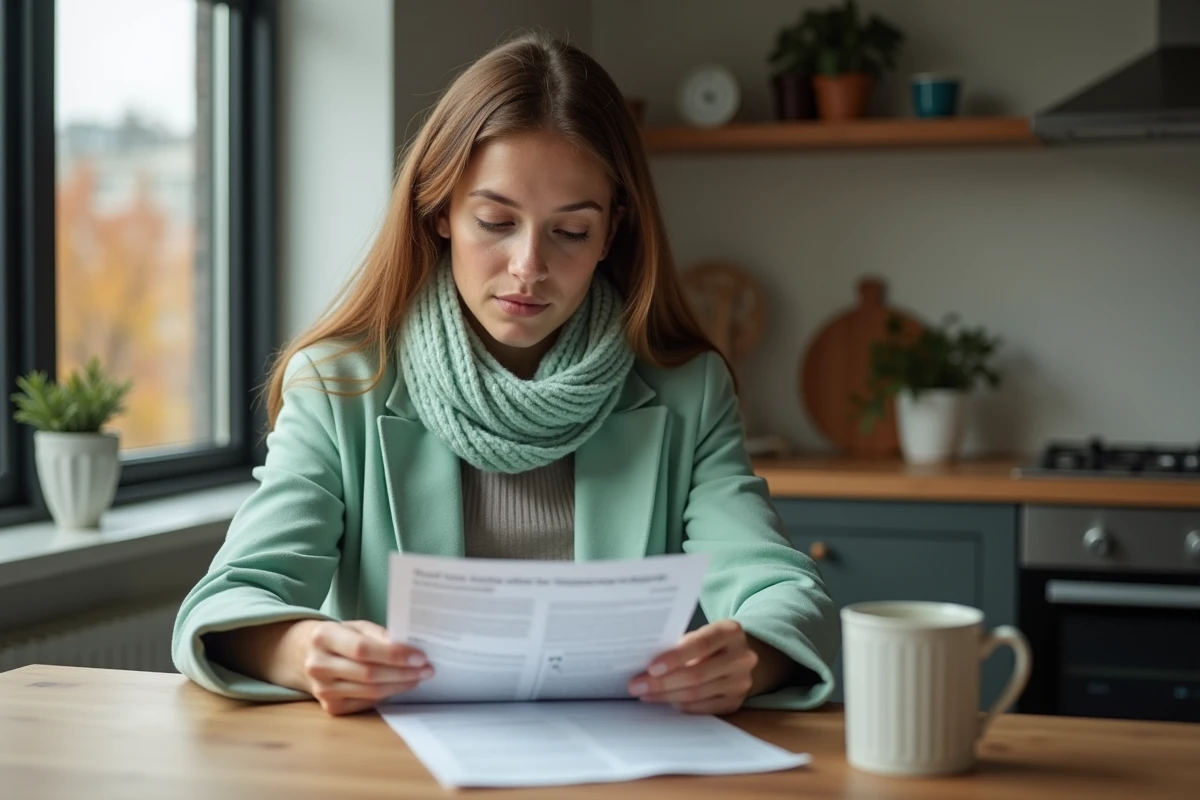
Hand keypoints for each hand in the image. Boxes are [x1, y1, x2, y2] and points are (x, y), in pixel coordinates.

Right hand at [294, 620, 434, 715]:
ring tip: (419, 677)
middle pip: (369, 674)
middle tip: (427, 669)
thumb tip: (406, 647)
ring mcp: (322, 690)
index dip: (394, 654)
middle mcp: (318, 666)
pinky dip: (387, 694)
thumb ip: (378, 634)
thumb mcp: (353, 625)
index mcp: (323, 637)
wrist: (302, 655)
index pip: (363, 649)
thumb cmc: (337, 637)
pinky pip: (366, 702)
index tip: (420, 656)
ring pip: (370, 691)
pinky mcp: (330, 707)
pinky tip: (401, 685)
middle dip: (403, 672)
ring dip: (400, 685)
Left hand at [626, 620, 757, 714]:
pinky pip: (702, 708)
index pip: (702, 644)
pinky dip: (680, 704)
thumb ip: (681, 643)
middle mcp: (742, 658)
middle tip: (636, 685)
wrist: (740, 656)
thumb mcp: (702, 632)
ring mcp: (741, 682)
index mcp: (731, 632)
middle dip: (662, 682)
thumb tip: (646, 662)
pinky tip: (664, 700)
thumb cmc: (711, 642)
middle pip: (697, 674)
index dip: (675, 657)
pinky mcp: (735, 702)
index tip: (651, 667)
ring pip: (697, 694)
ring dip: (666, 695)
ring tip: (644, 693)